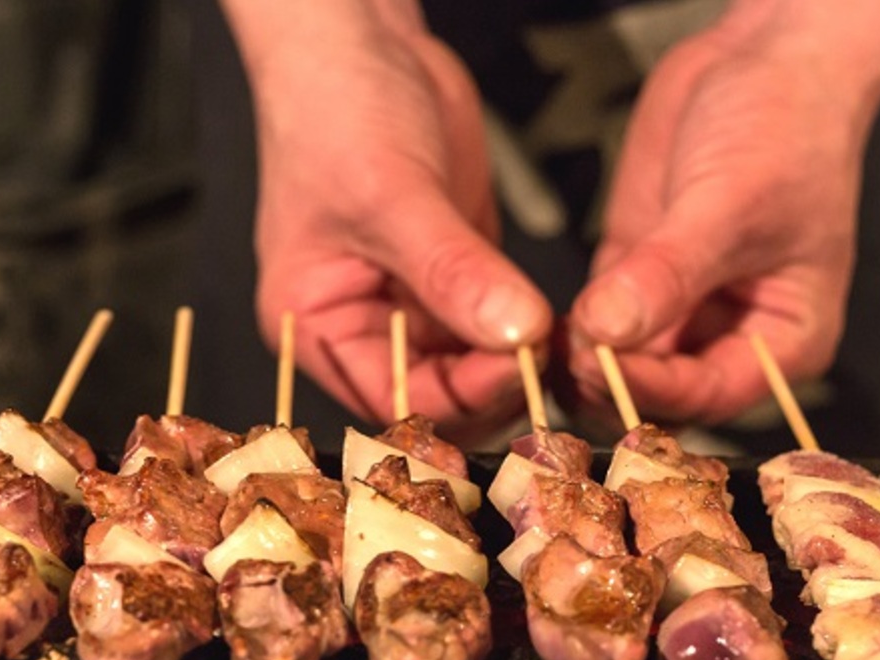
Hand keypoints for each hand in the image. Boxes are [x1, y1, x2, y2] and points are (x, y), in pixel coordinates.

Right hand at [225, 2, 551, 437]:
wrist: (363, 43)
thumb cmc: (334, 111)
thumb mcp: (392, 195)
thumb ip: (452, 270)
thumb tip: (515, 333)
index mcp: (317, 327)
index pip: (392, 397)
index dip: (456, 397)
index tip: (516, 369)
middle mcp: (363, 327)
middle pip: (439, 395)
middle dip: (493, 386)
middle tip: (549, 360)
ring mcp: (413, 303)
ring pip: (475, 367)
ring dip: (517, 362)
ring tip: (561, 343)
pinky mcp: (456, 276)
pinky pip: (497, 324)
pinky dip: (527, 329)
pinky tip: (559, 323)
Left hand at [565, 0, 879, 430]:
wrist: (761, 60)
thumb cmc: (783, 131)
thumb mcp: (727, 205)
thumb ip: (667, 274)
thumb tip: (608, 333)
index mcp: (781, 341)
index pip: (709, 394)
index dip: (653, 390)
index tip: (599, 364)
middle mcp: (729, 337)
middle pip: (660, 393)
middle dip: (609, 382)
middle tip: (560, 356)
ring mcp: (677, 308)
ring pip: (619, 365)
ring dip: (582, 360)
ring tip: (542, 340)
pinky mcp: (635, 275)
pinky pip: (596, 323)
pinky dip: (569, 327)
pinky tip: (537, 318)